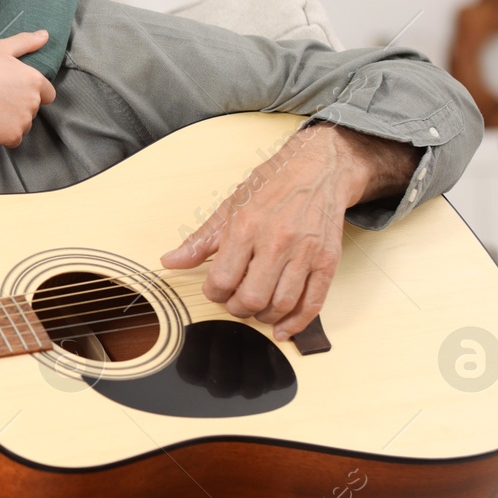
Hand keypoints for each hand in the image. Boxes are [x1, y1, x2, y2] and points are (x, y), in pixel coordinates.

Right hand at [0, 32, 55, 146]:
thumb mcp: (1, 48)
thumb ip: (26, 42)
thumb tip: (45, 36)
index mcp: (35, 80)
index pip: (48, 94)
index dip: (33, 94)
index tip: (15, 92)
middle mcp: (33, 101)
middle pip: (33, 110)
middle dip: (20, 107)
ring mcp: (23, 120)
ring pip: (24, 126)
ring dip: (12, 122)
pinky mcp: (12, 136)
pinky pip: (14, 140)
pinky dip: (4, 136)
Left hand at [158, 123, 363, 340]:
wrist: (319, 169)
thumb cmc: (272, 185)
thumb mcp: (230, 206)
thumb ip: (200, 239)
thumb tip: (170, 261)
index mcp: (247, 226)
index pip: (223, 278)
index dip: (213, 293)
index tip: (214, 289)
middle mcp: (277, 241)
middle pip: (252, 297)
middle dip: (237, 308)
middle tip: (234, 302)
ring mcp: (306, 252)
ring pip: (281, 304)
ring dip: (263, 317)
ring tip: (255, 309)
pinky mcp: (328, 261)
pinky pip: (313, 303)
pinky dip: (296, 322)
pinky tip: (283, 328)